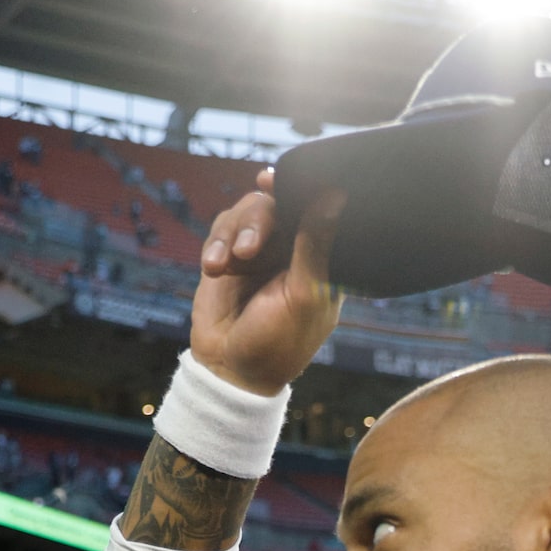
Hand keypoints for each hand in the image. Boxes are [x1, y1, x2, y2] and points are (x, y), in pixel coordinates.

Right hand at [192, 165, 343, 396]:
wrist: (231, 371)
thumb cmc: (278, 344)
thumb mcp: (304, 295)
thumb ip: (316, 244)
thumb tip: (336, 196)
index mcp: (319, 257)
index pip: (314, 209)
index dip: (298, 188)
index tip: (274, 179)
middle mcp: (290, 250)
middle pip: (275, 204)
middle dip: (257, 220)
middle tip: (249, 248)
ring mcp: (258, 253)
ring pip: (246, 211)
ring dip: (232, 233)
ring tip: (225, 264)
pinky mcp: (228, 258)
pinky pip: (221, 229)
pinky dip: (215, 244)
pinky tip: (214, 268)